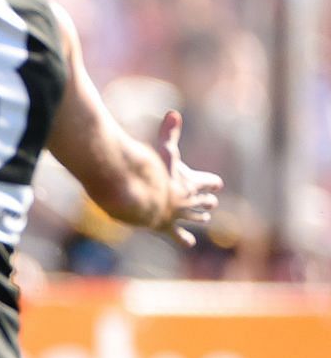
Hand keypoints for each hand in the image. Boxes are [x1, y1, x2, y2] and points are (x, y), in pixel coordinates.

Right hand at [152, 111, 222, 246]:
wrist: (141, 198)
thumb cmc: (152, 173)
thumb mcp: (162, 151)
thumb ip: (168, 134)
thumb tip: (173, 114)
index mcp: (192, 182)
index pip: (209, 181)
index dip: (211, 181)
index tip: (216, 183)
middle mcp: (189, 200)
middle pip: (204, 201)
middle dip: (207, 200)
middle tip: (211, 202)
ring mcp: (178, 215)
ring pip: (195, 217)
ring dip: (199, 217)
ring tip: (204, 219)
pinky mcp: (165, 227)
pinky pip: (178, 236)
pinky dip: (183, 239)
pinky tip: (189, 243)